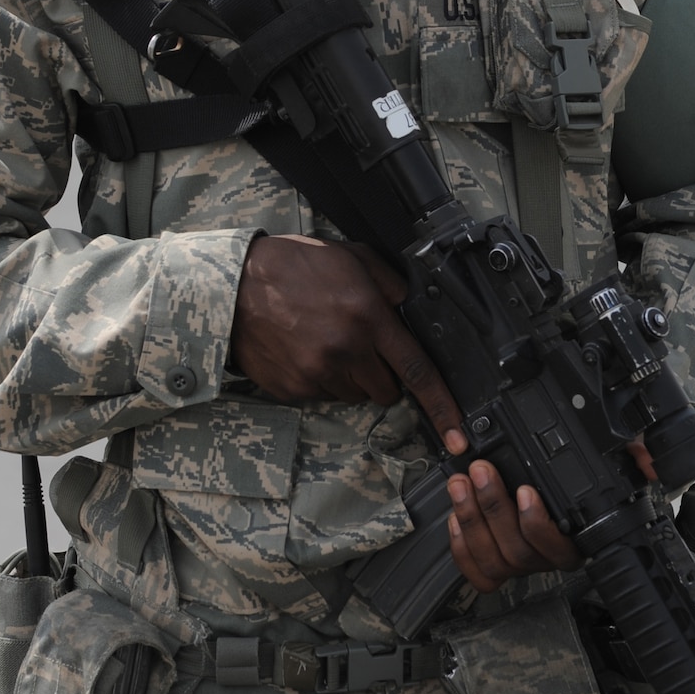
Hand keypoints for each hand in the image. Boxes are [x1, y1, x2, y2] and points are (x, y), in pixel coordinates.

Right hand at [230, 234, 465, 451]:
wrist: (236, 285)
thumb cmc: (295, 266)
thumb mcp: (353, 257)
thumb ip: (390, 284)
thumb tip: (412, 306)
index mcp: (368, 318)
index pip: (417, 370)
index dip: (442, 406)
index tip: (458, 436)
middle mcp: (346, 351)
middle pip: (387, 391)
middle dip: (384, 374)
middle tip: (363, 345)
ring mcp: (318, 373)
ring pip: (356, 395)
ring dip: (353, 377)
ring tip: (328, 341)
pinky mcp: (294, 388)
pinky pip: (324, 395)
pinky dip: (323, 380)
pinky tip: (307, 349)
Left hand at [447, 460, 580, 592]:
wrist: (526, 496)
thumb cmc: (541, 483)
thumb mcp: (553, 471)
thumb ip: (544, 470)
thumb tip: (539, 448)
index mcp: (571, 541)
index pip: (560, 547)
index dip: (537, 522)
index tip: (524, 491)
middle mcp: (545, 560)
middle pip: (519, 550)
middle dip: (493, 506)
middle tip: (481, 472)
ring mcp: (518, 569)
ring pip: (494, 561)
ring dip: (471, 519)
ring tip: (460, 485)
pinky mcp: (495, 573)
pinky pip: (477, 573)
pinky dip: (462, 545)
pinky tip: (455, 518)